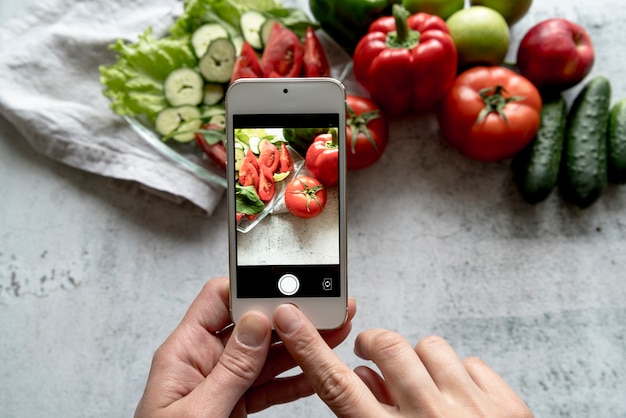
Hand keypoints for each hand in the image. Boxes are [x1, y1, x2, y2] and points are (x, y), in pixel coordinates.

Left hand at [135, 277, 355, 417]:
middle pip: (251, 326)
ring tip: (330, 335)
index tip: (285, 289)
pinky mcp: (235, 404)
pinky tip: (314, 372)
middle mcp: (204, 360)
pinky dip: (294, 380)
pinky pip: (269, 385)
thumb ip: (229, 369)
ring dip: (300, 347)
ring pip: (266, 356)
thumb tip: (256, 323)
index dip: (251, 289)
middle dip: (288, 318)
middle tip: (322, 312)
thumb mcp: (197, 411)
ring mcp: (222, 382)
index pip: (218, 300)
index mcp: (184, 351)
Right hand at [274, 304, 532, 417]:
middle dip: (375, 345)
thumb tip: (366, 379)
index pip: (337, 386)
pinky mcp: (506, 404)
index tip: (293, 321)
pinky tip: (459, 397)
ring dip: (421, 361)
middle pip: (387, 348)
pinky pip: (471, 362)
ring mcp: (471, 408)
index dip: (310, 349)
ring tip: (424, 385)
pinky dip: (460, 374)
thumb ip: (368, 417)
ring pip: (430, 346)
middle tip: (373, 353)